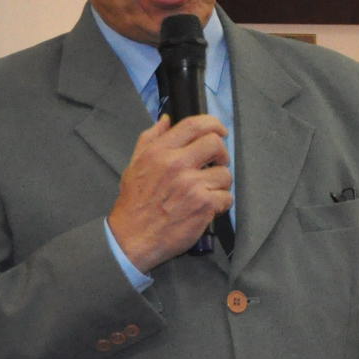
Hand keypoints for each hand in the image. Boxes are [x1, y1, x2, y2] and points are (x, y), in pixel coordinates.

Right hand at [107, 114, 232, 271]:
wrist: (131, 238)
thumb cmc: (134, 203)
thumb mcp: (135, 164)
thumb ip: (150, 139)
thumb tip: (166, 120)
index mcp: (159, 152)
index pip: (194, 125)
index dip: (214, 124)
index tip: (220, 131)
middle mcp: (176, 164)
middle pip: (216, 144)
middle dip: (221, 154)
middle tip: (216, 164)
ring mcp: (191, 185)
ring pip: (225, 174)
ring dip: (220, 184)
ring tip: (205, 192)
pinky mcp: (203, 205)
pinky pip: (227, 197)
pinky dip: (220, 204)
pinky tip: (206, 208)